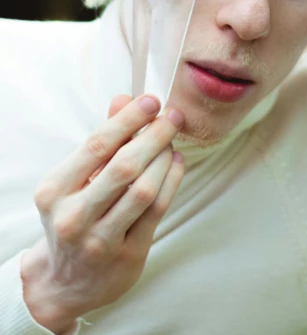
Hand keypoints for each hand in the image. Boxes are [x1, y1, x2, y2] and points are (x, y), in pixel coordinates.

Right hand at [21, 94, 184, 330]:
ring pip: (143, 189)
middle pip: (124, 166)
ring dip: (164, 158)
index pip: (96, 145)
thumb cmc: (74, 216)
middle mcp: (74, 217)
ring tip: (172, 140)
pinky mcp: (127, 257)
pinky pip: (156, 211)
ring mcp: (100, 241)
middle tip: (173, 116)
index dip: (128, 119)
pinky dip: (171, 180)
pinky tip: (175, 162)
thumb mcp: (75, 179)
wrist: (64, 283)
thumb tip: (124, 99)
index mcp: (55, 191)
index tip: (151, 100)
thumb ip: (102, 140)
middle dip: (154, 135)